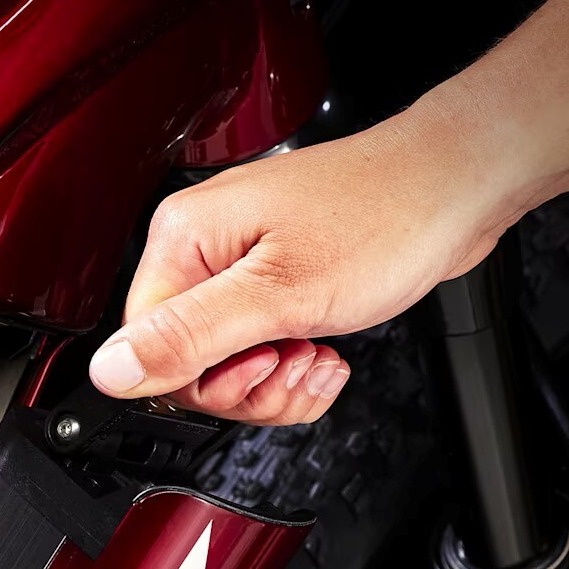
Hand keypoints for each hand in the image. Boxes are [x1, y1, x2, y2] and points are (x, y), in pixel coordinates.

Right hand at [89, 103, 518, 424]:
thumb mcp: (279, 293)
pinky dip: (293, 368)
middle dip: (246, 385)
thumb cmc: (387, 216)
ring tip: (318, 358)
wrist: (460, 184)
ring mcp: (239, 263)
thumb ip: (186, 337)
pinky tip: (325, 354)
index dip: (204, 379)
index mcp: (183, 241)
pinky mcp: (274, 278)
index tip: (261, 363)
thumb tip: (109, 372)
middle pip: (184, 362)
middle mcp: (203, 247)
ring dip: (276, 382)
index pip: (146, 348)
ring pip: (225, 362)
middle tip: (295, 362)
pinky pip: (258, 347)